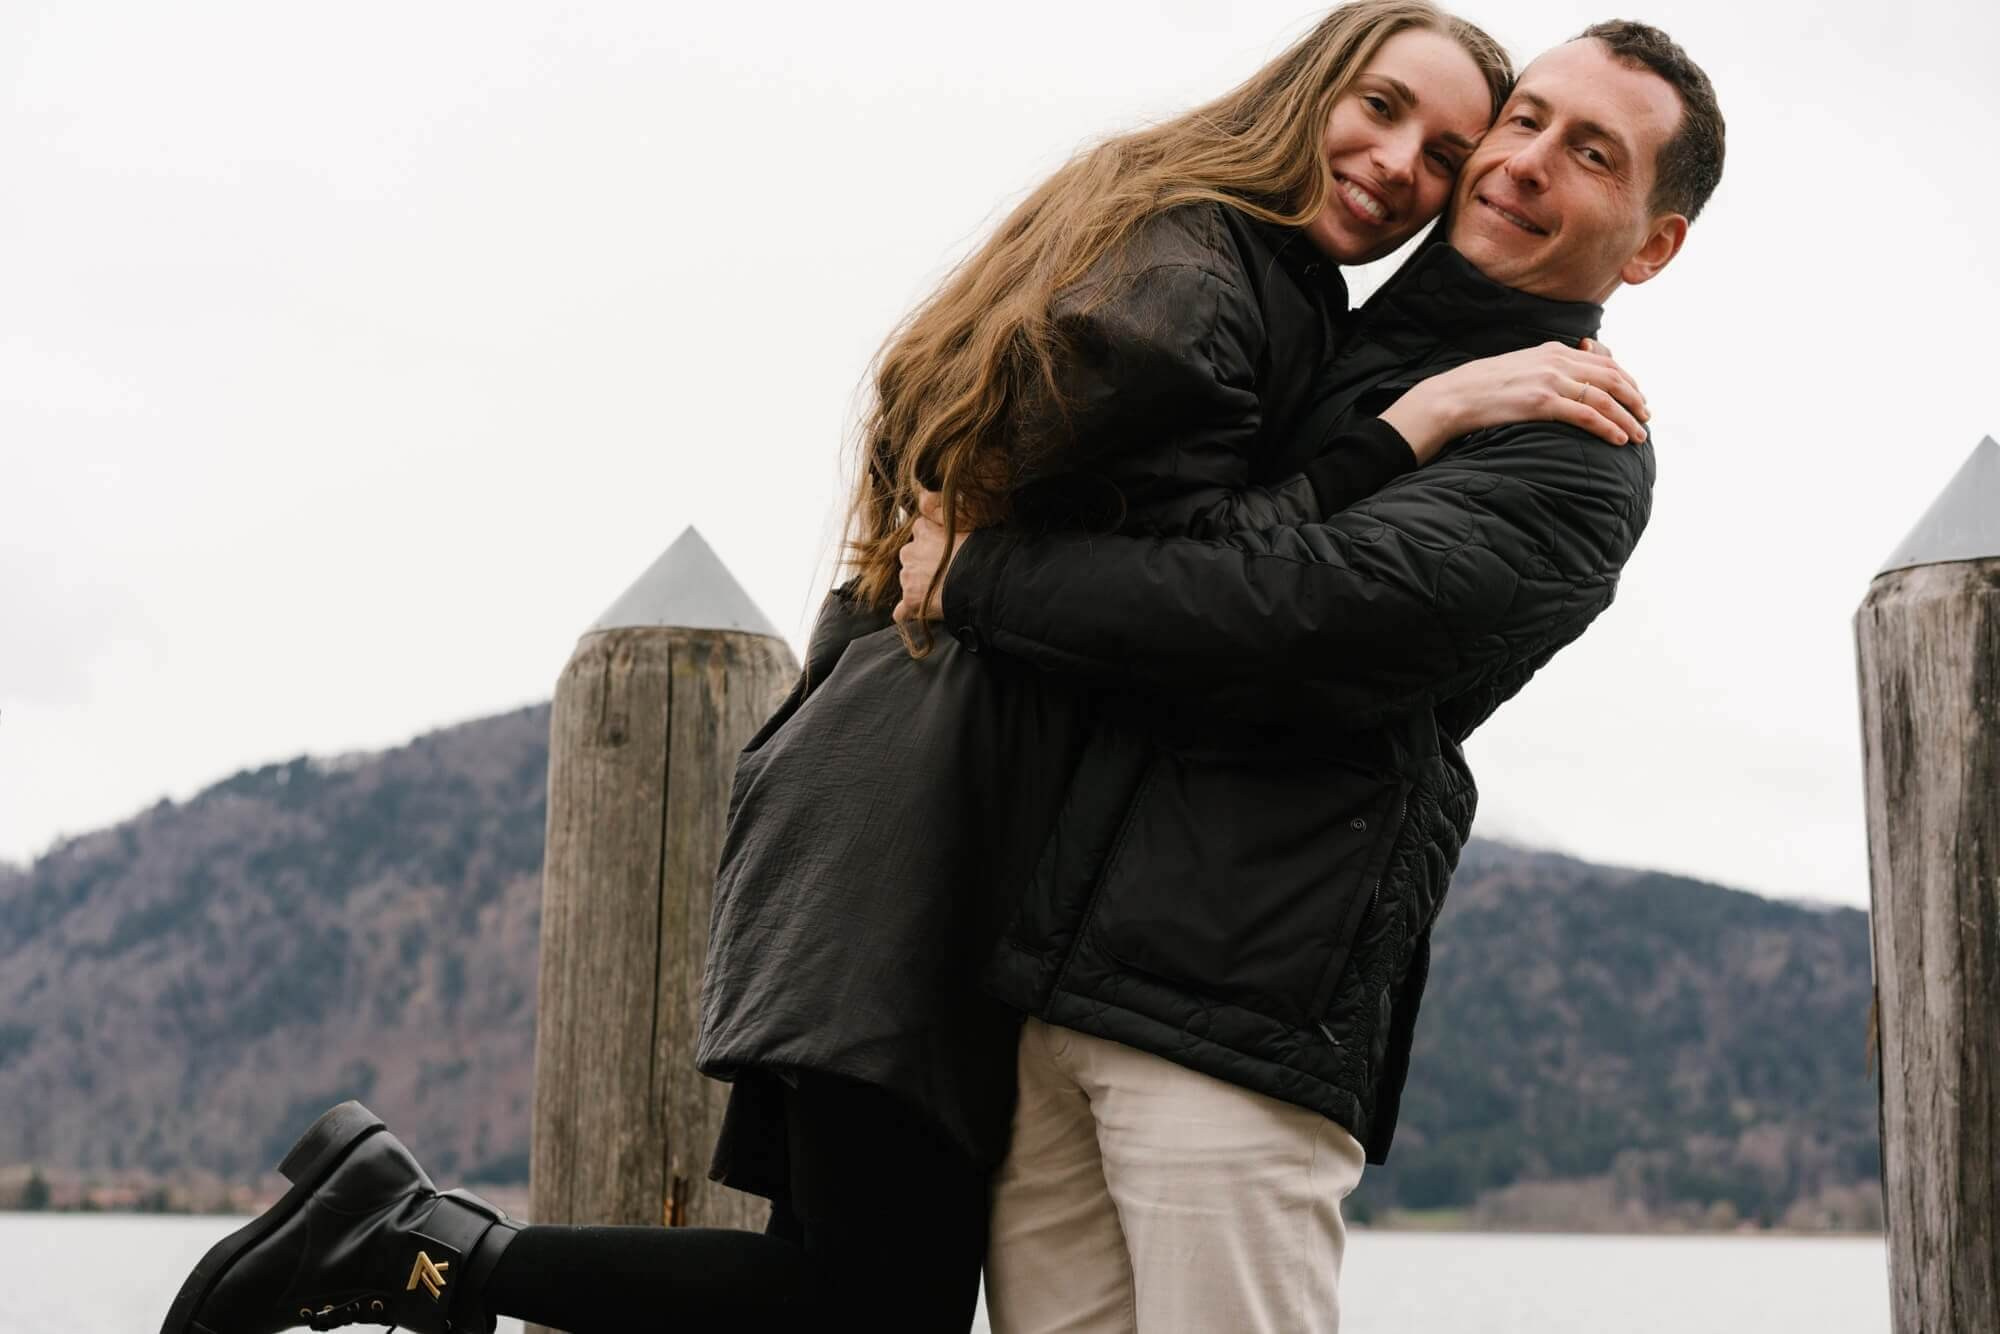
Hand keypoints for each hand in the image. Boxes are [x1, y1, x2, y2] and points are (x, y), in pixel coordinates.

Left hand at [892, 491, 971, 624]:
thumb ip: (940, 510)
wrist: (984, 581)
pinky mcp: (911, 600)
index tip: (947, 551)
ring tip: (943, 592)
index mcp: (922, 529)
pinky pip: (902, 609)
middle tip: (946, 573)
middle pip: (911, 557)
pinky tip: (916, 613)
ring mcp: (909, 577)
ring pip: (908, 581)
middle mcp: (910, 551)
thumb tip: (921, 495)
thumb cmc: (981, 550)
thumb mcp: (967, 520)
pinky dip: (908, 611)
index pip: (920, 533)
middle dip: (923, 565)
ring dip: (920, 586)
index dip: (934, 543)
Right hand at [1380, 338, 1648, 463]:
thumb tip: (1566, 376)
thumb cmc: (1483, 389)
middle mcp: (1556, 361)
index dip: (1628, 381)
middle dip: (1635, 399)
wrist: (1453, 396)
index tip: (1637, 398)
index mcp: (1553, 351)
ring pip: (1605, 397)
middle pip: (1613, 377)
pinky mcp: (1542, 403)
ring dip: (1627, 418)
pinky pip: (1587, 415)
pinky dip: (1608, 427)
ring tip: (1638, 436)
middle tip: (1646, 418)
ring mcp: (1550, 381)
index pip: (1605, 361)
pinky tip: (1618, 439)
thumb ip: (1547, 368)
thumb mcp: (1520, 368)